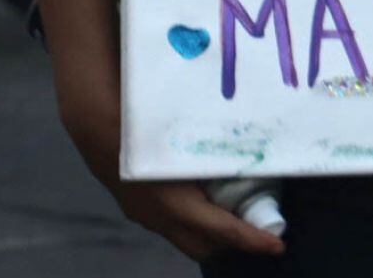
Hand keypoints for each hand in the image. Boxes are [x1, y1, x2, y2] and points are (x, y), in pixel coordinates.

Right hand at [63, 96, 284, 261]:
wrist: (94, 127)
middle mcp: (161, 218)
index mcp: (175, 203)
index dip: (253, 240)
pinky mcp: (136, 210)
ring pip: (186, 237)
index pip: (223, 231)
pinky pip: (170, 223)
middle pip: (206, 246)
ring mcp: (145, 217)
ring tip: (234, 209)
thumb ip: (212, 152)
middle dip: (234, 242)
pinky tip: (199, 195)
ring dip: (211, 230)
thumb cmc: (142, 126)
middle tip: (259, 225)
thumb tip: (249, 154)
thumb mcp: (181, 141)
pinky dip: (191, 218)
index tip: (278, 244)